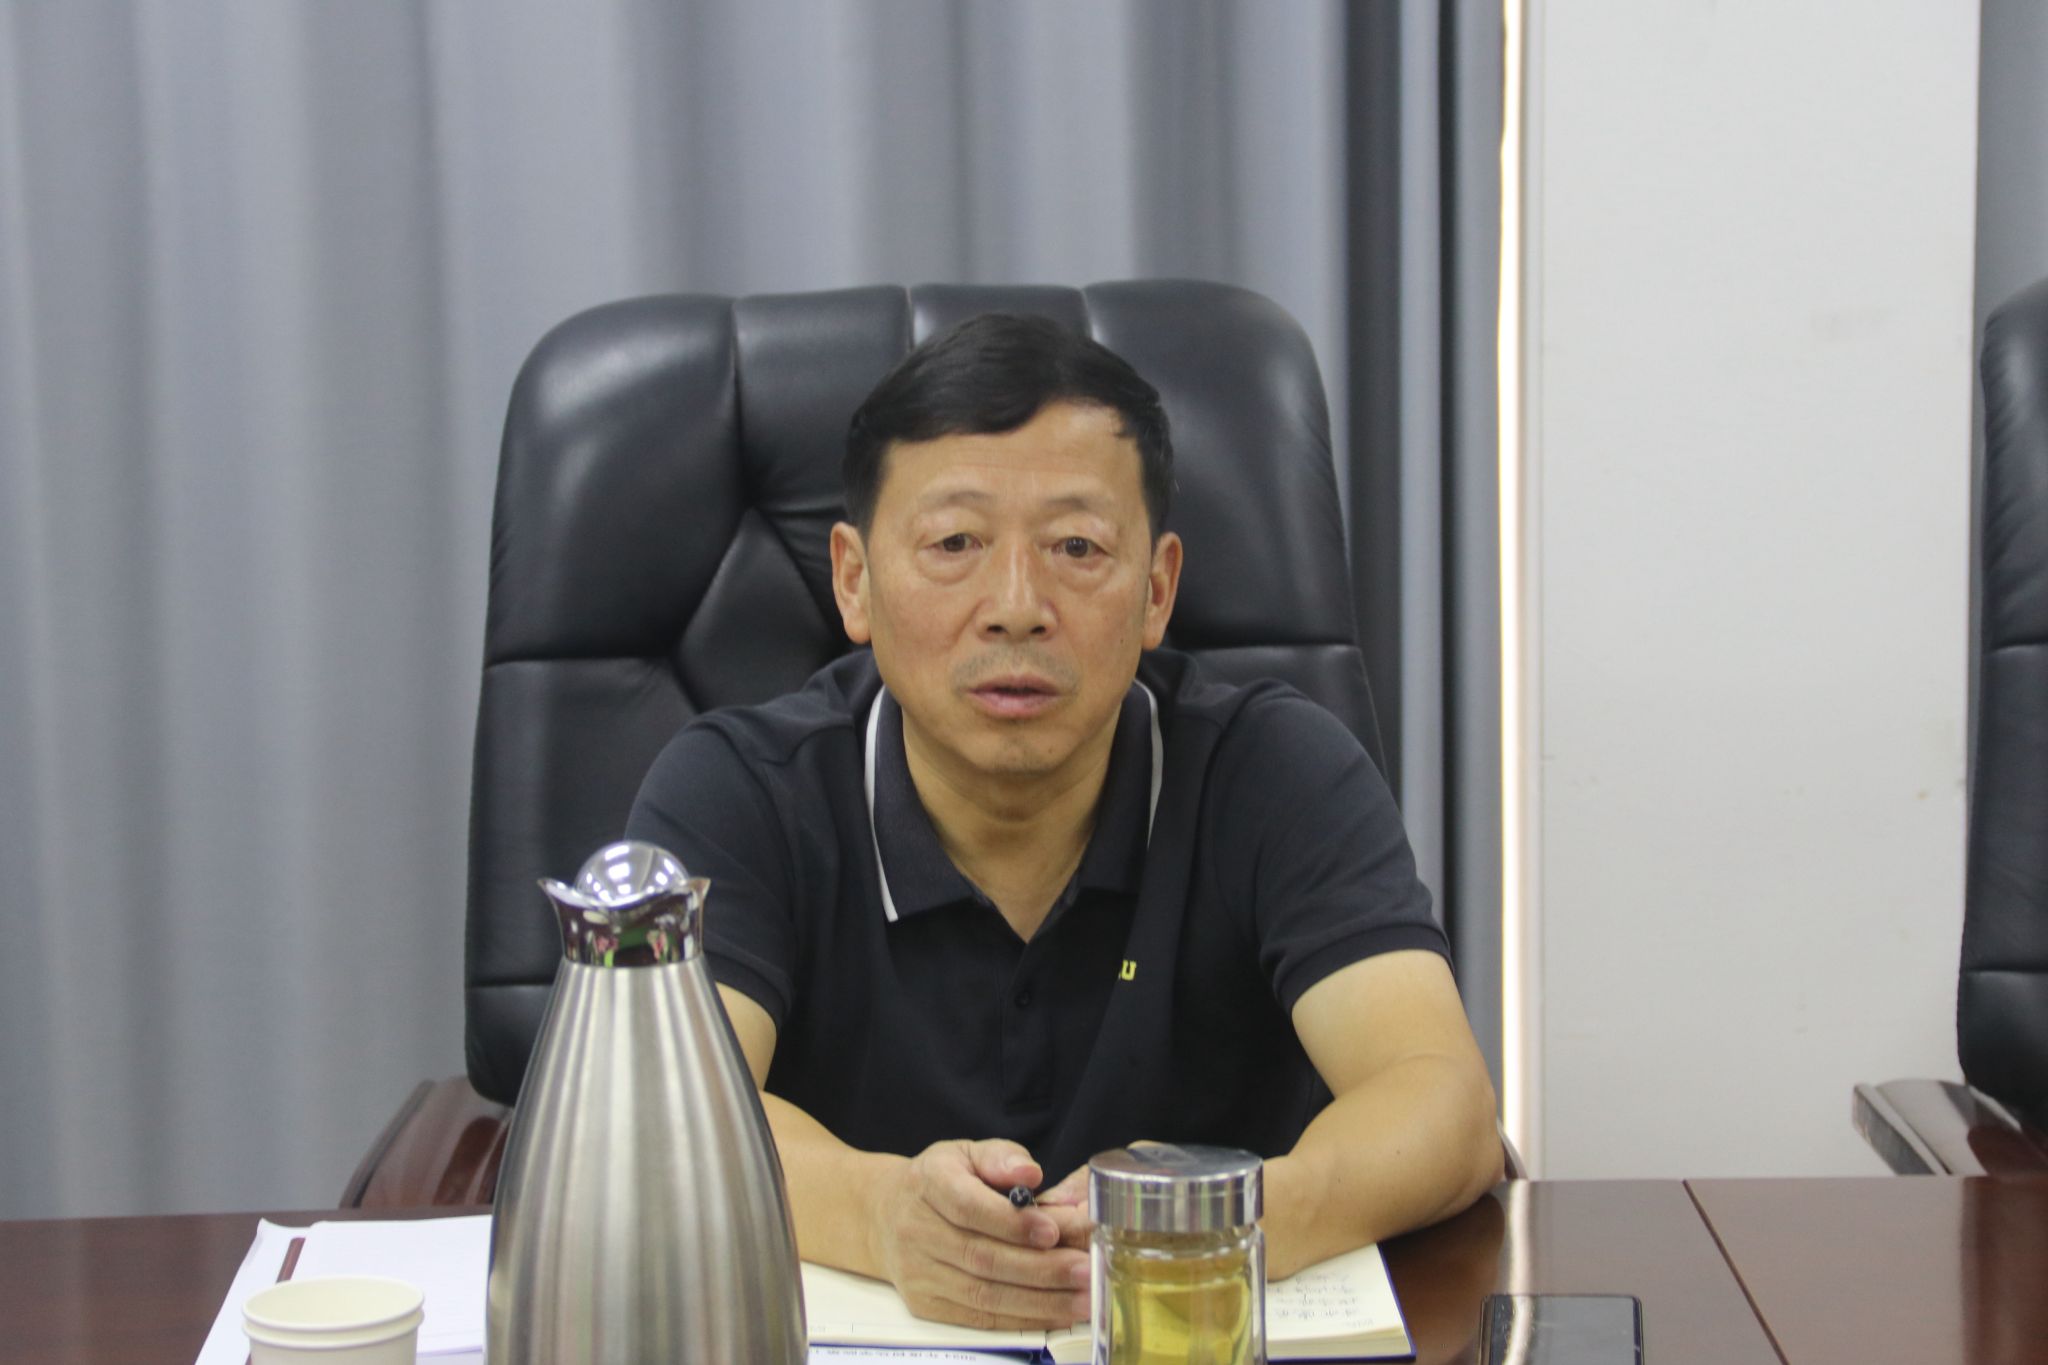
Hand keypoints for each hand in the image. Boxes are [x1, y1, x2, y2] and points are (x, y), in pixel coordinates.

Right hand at [866, 1138, 1091, 1329]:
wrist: (884, 1216)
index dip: (1011, 1223)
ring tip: (1082, 1297)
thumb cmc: (939, 1181)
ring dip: (1039, 1300)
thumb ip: (1001, 1157)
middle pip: (981, 1257)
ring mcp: (918, 1272)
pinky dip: (1021, 1318)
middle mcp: (917, 1230)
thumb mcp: (966, 1153)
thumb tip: (1029, 1172)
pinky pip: (978, 1318)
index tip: (1052, 1230)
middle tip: (1085, 1269)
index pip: (968, 1207)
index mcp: (928, 1184)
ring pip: (983, 1294)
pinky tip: (1055, 1312)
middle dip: (1040, 1268)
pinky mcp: (925, 1304)